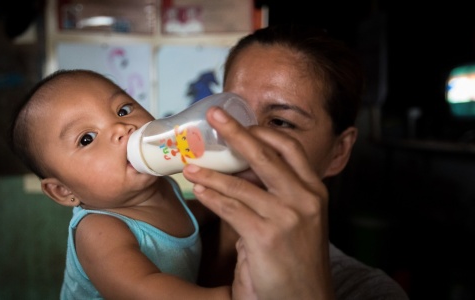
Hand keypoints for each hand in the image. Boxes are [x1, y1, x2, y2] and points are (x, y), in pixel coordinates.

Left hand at [183, 107, 333, 298]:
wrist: (304, 299)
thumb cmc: (295, 258)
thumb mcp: (296, 219)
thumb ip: (275, 194)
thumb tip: (240, 170)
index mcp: (314, 190)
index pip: (289, 147)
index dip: (262, 131)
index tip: (239, 122)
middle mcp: (306, 199)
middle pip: (266, 154)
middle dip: (236, 132)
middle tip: (213, 116)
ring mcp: (288, 217)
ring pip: (241, 183)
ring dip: (210, 172)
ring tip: (189, 164)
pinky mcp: (267, 237)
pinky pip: (231, 209)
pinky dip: (211, 196)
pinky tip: (198, 190)